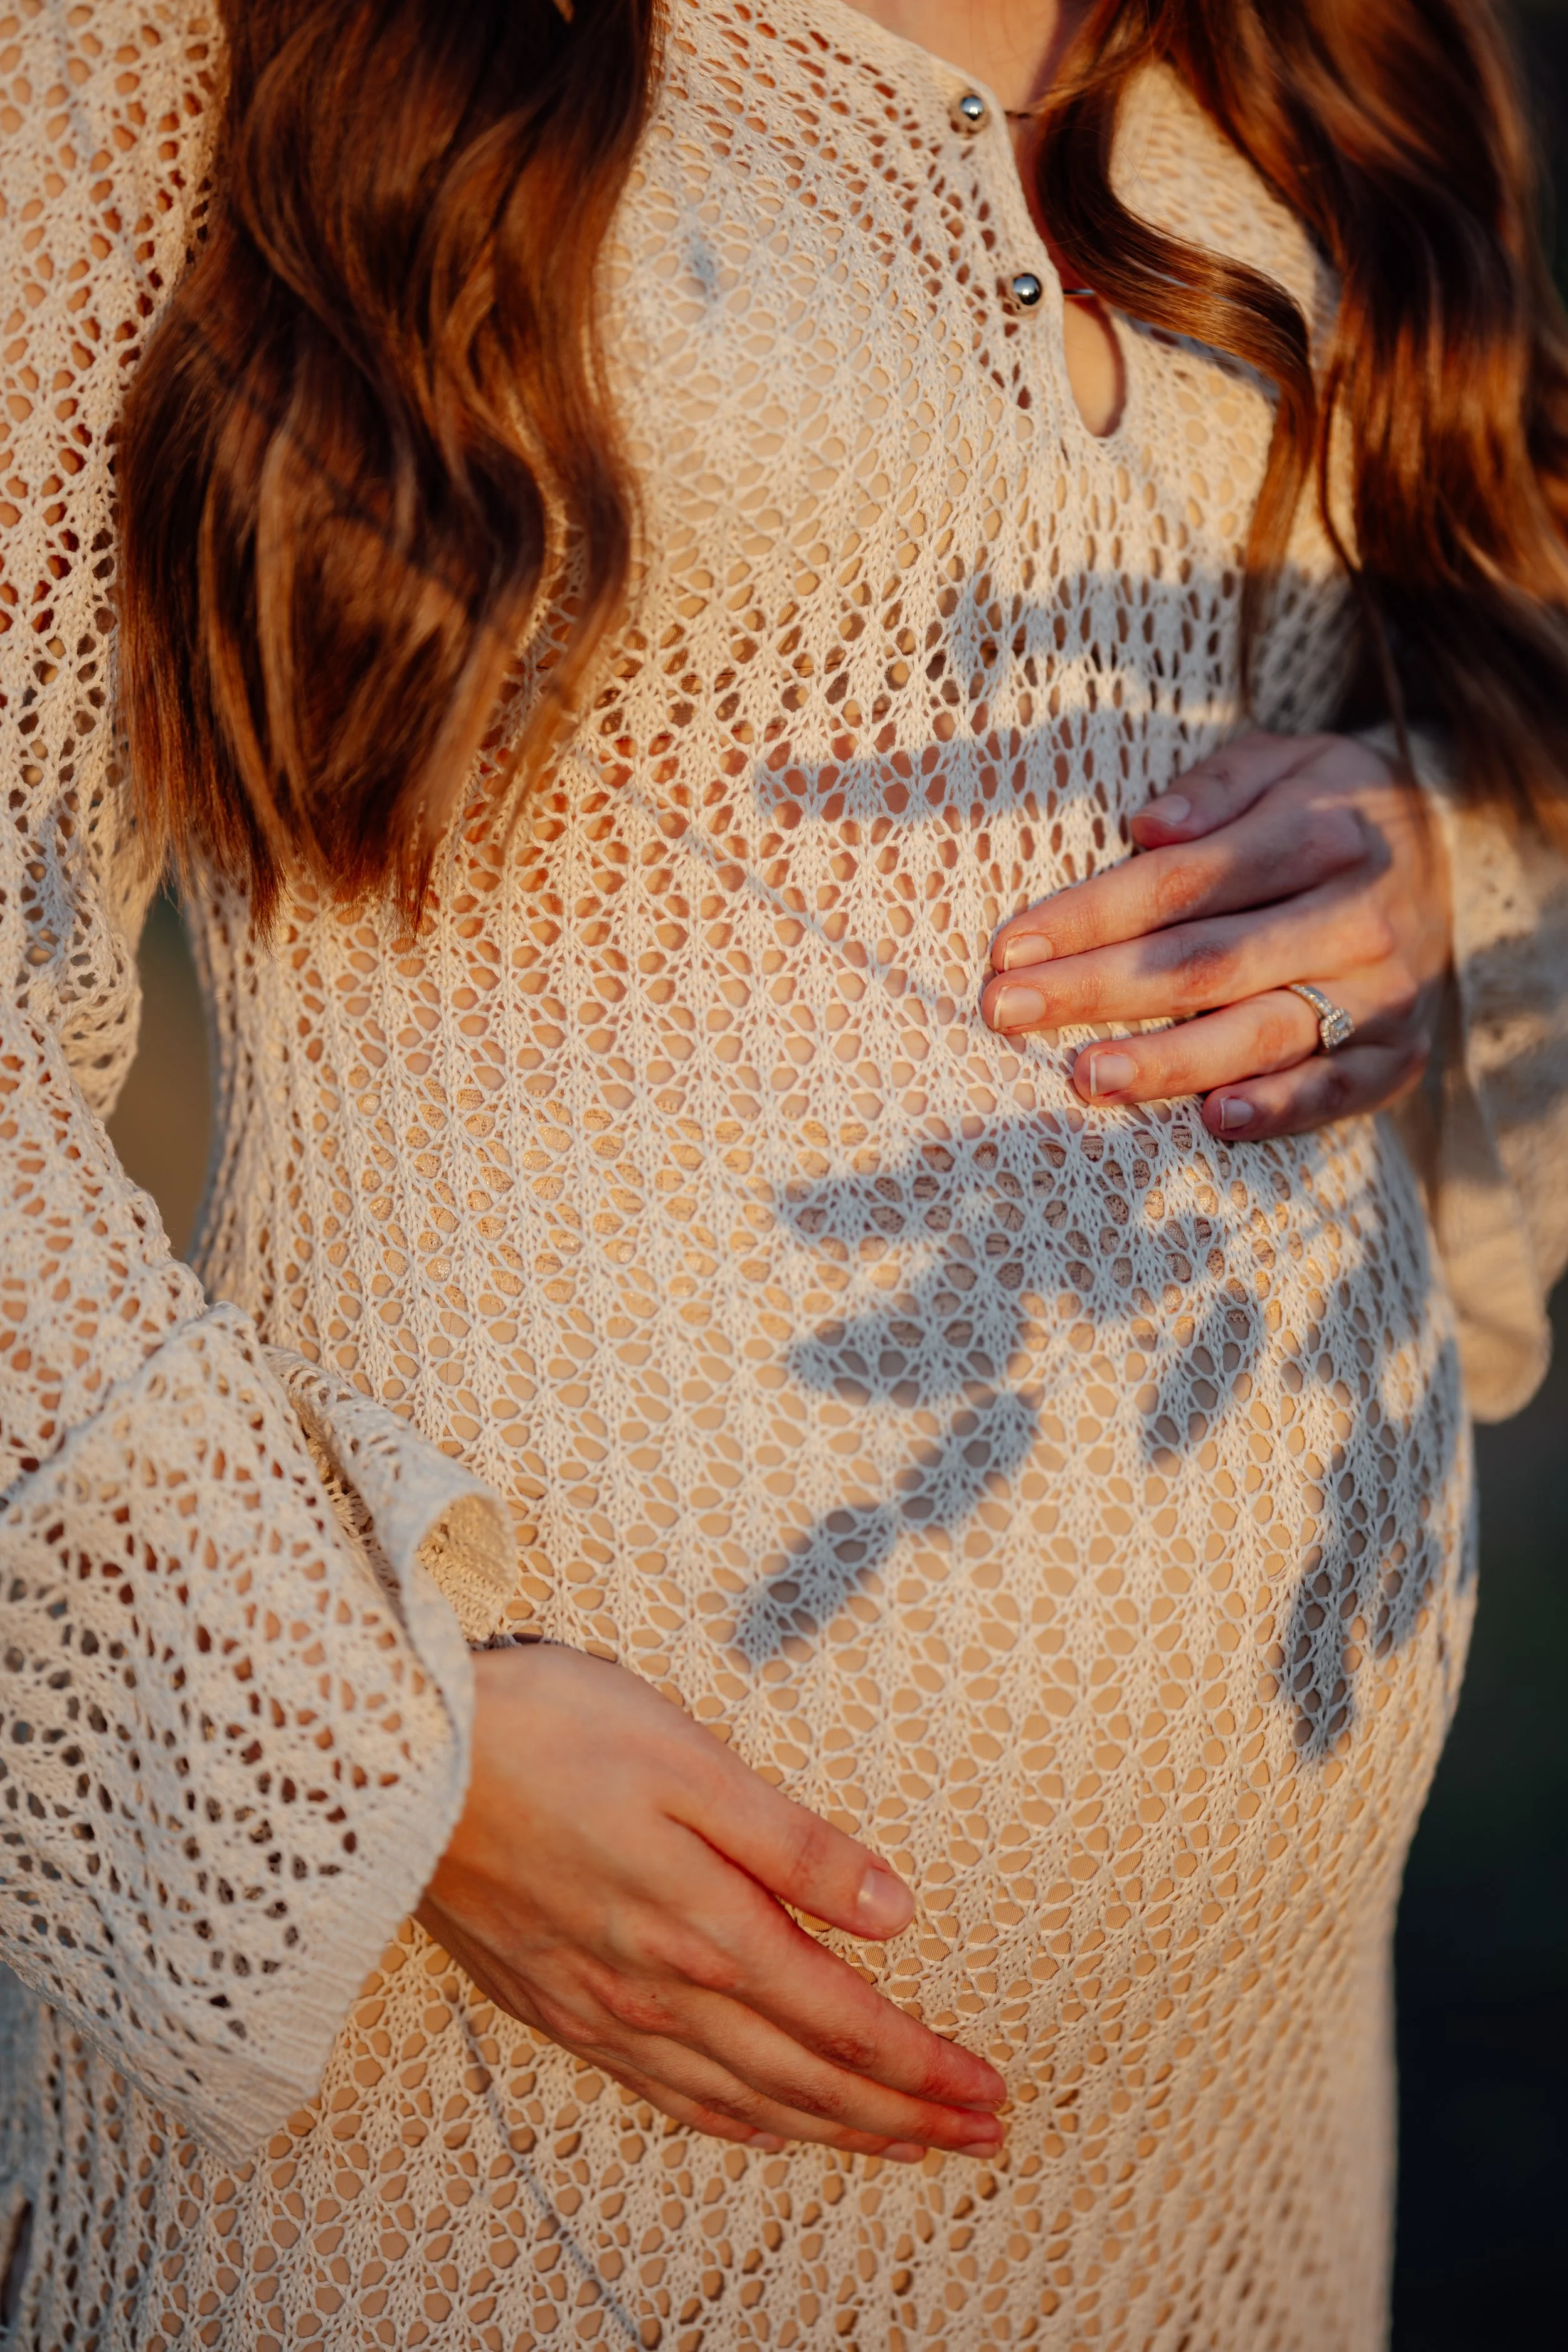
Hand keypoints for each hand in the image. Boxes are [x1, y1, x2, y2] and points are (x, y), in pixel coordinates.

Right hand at [417, 1644, 1006, 2160]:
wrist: (394, 1762)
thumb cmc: (546, 1733)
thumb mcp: (689, 1759)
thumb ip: (793, 1845)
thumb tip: (892, 1913)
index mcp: (704, 1928)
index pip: (843, 2021)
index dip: (922, 2065)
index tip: (988, 2094)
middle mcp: (659, 1992)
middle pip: (805, 2079)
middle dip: (900, 2116)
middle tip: (978, 2138)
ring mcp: (603, 2010)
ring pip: (744, 2100)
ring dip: (831, 2131)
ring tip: (898, 2148)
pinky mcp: (555, 2006)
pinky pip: (665, 2095)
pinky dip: (732, 2123)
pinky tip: (761, 2128)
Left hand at [980, 730, 1451, 1139]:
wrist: (1459, 848)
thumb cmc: (1331, 808)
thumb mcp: (1287, 759)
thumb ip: (1217, 783)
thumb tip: (1147, 825)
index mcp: (1318, 833)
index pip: (1180, 884)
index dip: (1089, 916)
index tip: (1010, 947)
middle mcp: (1353, 915)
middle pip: (1203, 961)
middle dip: (1096, 989)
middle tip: (1008, 1012)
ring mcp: (1382, 990)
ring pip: (1261, 1031)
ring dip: (1168, 1061)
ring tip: (1086, 1077)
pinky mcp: (1402, 1051)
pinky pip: (1339, 1089)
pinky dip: (1282, 1108)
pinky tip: (1216, 1119)